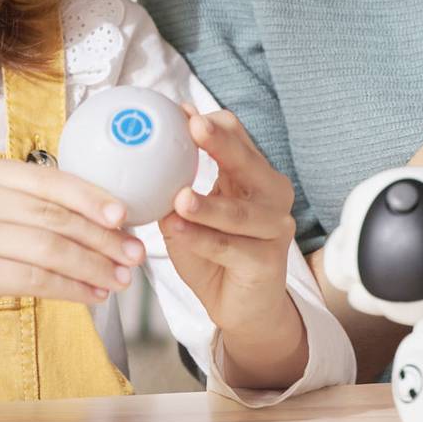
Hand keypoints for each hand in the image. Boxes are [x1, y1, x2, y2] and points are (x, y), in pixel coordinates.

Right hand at [0, 156, 144, 345]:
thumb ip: (31, 210)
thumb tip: (105, 220)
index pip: (51, 180)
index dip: (94, 197)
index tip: (128, 216)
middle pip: (55, 215)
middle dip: (103, 237)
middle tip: (134, 255)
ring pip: (49, 247)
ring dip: (93, 266)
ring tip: (119, 280)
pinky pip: (34, 278)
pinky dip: (71, 288)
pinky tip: (91, 296)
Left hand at [162, 110, 309, 389]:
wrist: (242, 308)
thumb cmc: (215, 254)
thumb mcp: (193, 213)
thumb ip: (179, 183)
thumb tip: (148, 152)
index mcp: (253, 175)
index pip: (238, 136)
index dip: (211, 124)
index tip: (180, 113)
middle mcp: (271, 196)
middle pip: (247, 162)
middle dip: (221, 143)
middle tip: (193, 127)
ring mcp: (274, 228)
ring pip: (239, 212)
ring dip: (208, 204)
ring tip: (179, 197)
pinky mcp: (267, 261)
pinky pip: (229, 248)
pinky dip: (201, 239)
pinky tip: (176, 230)